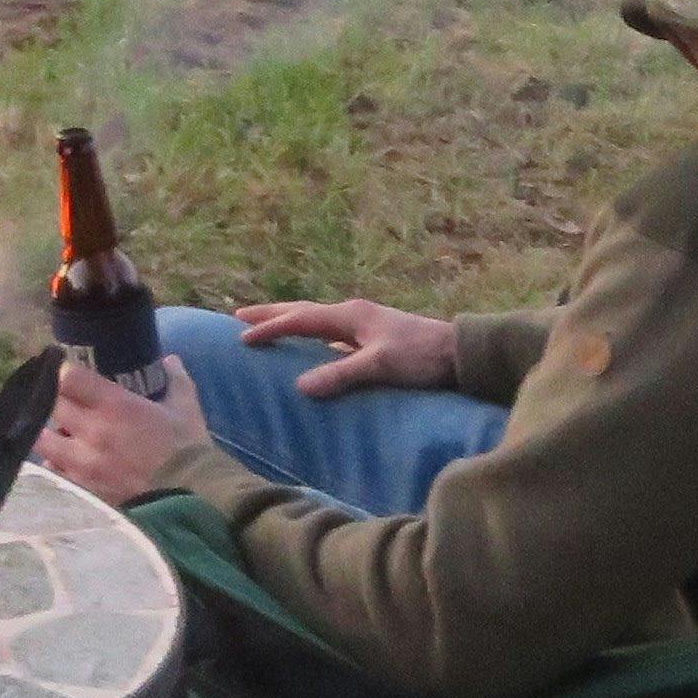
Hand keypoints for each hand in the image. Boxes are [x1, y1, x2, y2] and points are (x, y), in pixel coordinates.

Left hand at [35, 359, 210, 505]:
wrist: (193, 501)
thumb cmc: (188, 451)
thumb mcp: (186, 409)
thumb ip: (176, 380)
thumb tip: (170, 359)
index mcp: (115, 406)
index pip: (69, 378)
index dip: (64, 372)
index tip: (67, 373)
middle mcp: (92, 431)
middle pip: (50, 405)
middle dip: (53, 400)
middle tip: (64, 402)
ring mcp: (83, 463)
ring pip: (43, 440)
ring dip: (49, 434)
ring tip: (61, 434)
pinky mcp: (83, 489)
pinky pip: (54, 472)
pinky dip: (56, 465)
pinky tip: (67, 463)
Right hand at [233, 297, 460, 397]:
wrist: (459, 353)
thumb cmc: (421, 356)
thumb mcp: (381, 365)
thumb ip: (342, 374)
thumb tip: (300, 386)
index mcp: (350, 315)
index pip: (300, 319)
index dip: (270, 328)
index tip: (242, 338)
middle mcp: (352, 314)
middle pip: (302, 311)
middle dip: (271, 314)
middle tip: (238, 316)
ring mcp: (363, 325)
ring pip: (315, 320)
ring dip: (289, 322)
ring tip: (266, 327)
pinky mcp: (371, 338)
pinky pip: (329, 334)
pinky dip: (310, 337)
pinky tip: (309, 349)